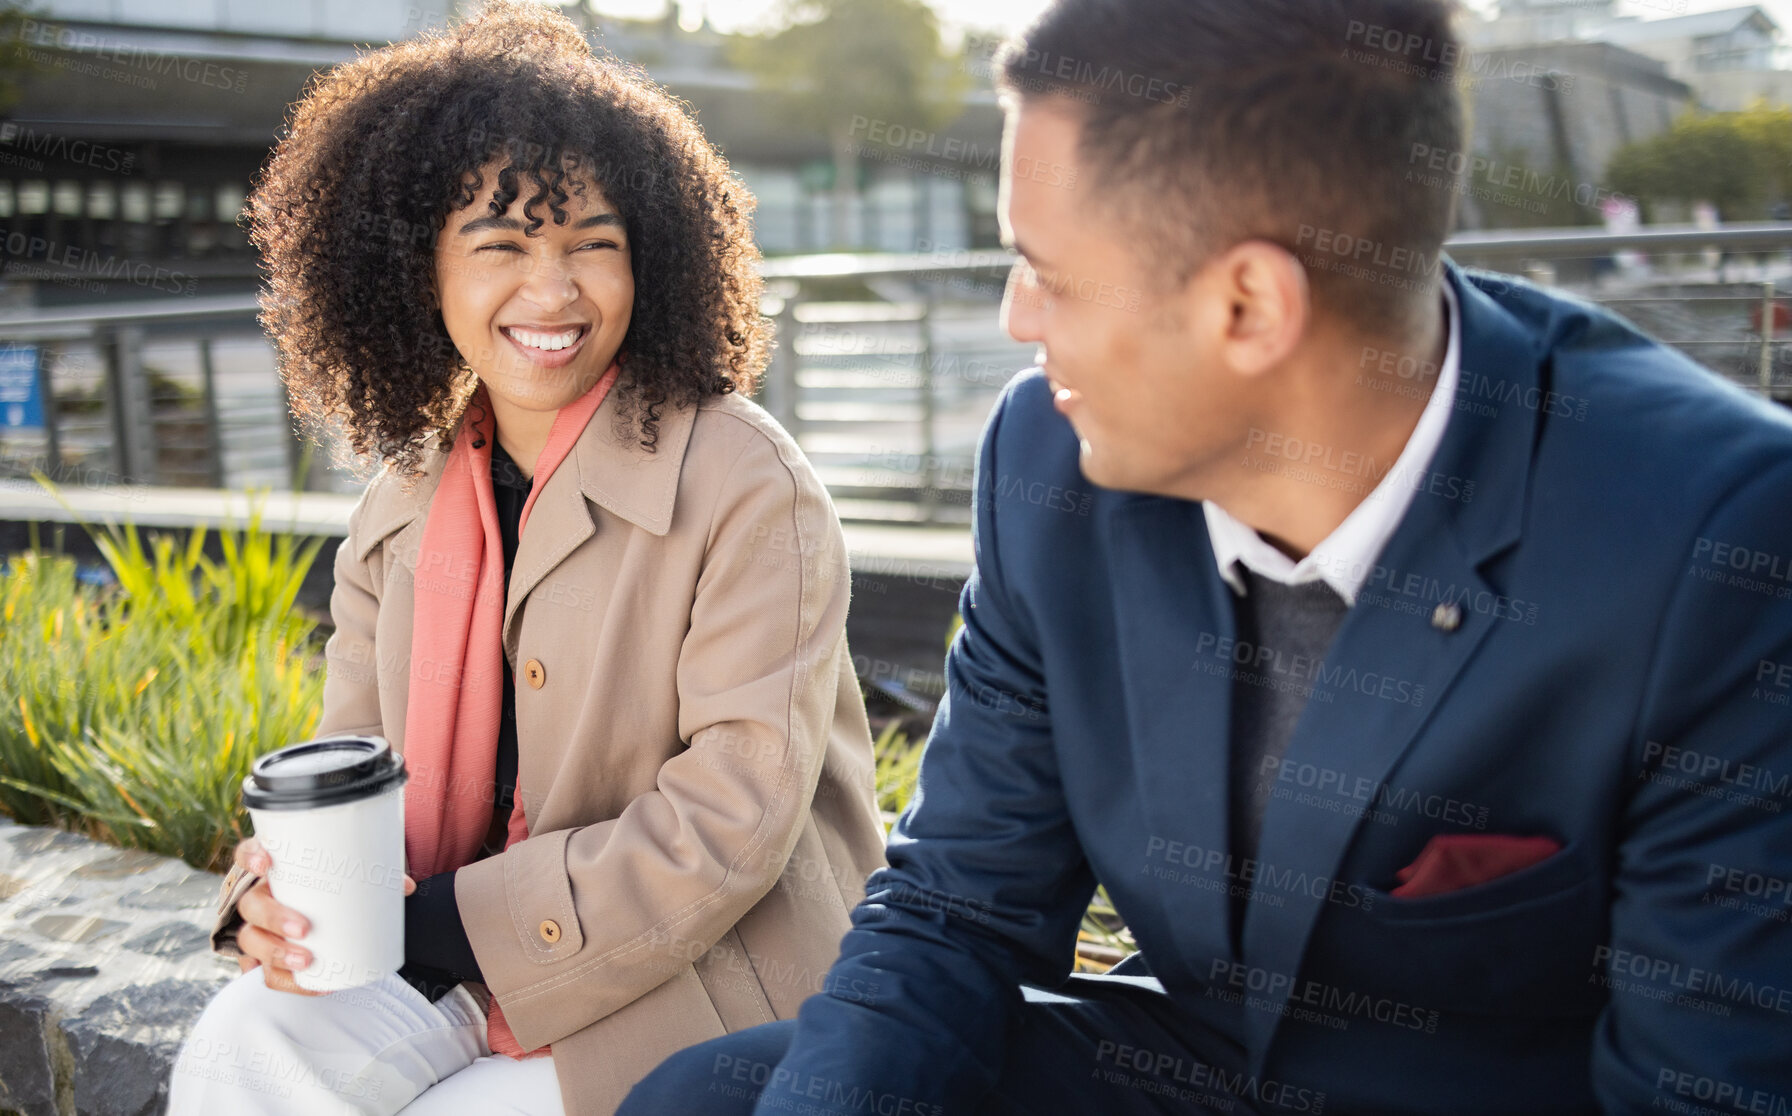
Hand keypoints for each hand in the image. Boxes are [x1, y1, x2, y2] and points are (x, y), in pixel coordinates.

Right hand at [231, 837, 417, 994]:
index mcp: (276, 870)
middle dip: (274, 918)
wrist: (329, 913)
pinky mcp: (267, 958)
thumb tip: (405, 886)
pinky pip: (267, 973)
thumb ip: (377, 875)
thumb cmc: (336, 886)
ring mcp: (259, 929)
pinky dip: (286, 980)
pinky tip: (308, 984)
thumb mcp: (352, 876)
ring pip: (252, 941)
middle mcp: (260, 897)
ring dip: (276, 953)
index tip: (266, 864)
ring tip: (306, 961)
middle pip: (251, 906)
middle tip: (304, 928)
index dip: (250, 856)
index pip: (248, 854)